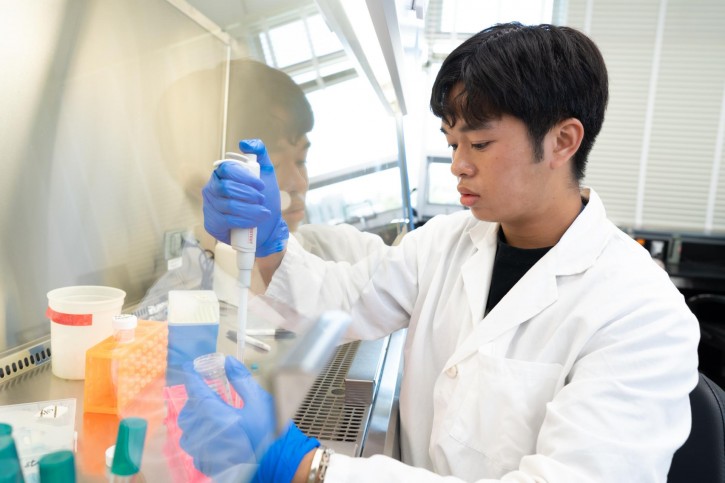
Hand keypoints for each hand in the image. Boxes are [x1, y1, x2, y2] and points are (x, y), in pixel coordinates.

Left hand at [179, 356, 319, 479]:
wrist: (278, 464)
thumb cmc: (270, 433)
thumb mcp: (259, 401)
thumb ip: (241, 379)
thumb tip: (228, 362)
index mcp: (215, 415)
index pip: (196, 391)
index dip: (192, 377)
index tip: (190, 368)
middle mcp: (204, 434)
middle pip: (189, 411)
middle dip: (196, 399)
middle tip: (210, 393)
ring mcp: (204, 452)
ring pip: (188, 431)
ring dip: (196, 419)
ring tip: (210, 414)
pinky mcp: (207, 465)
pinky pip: (194, 448)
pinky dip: (200, 438)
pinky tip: (214, 434)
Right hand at [202, 139, 288, 255]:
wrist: (267, 227)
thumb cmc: (264, 199)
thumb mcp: (266, 173)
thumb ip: (260, 153)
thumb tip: (245, 143)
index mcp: (222, 174)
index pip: (227, 169)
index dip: (245, 177)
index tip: (261, 185)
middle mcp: (212, 188)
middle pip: (226, 188)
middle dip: (249, 195)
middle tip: (262, 200)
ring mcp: (210, 206)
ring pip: (228, 206)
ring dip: (250, 210)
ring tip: (263, 212)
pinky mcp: (212, 223)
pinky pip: (226, 220)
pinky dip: (244, 221)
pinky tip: (254, 222)